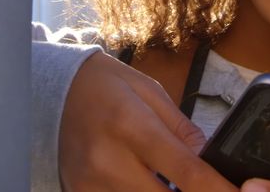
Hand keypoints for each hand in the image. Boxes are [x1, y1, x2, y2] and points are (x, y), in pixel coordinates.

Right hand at [59, 52, 237, 190]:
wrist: (50, 93)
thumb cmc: (104, 87)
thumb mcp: (150, 93)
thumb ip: (183, 130)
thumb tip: (213, 160)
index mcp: (132, 126)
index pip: (187, 173)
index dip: (218, 191)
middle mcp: (109, 161)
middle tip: (203, 184)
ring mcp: (91, 185)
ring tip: (170, 177)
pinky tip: (150, 182)